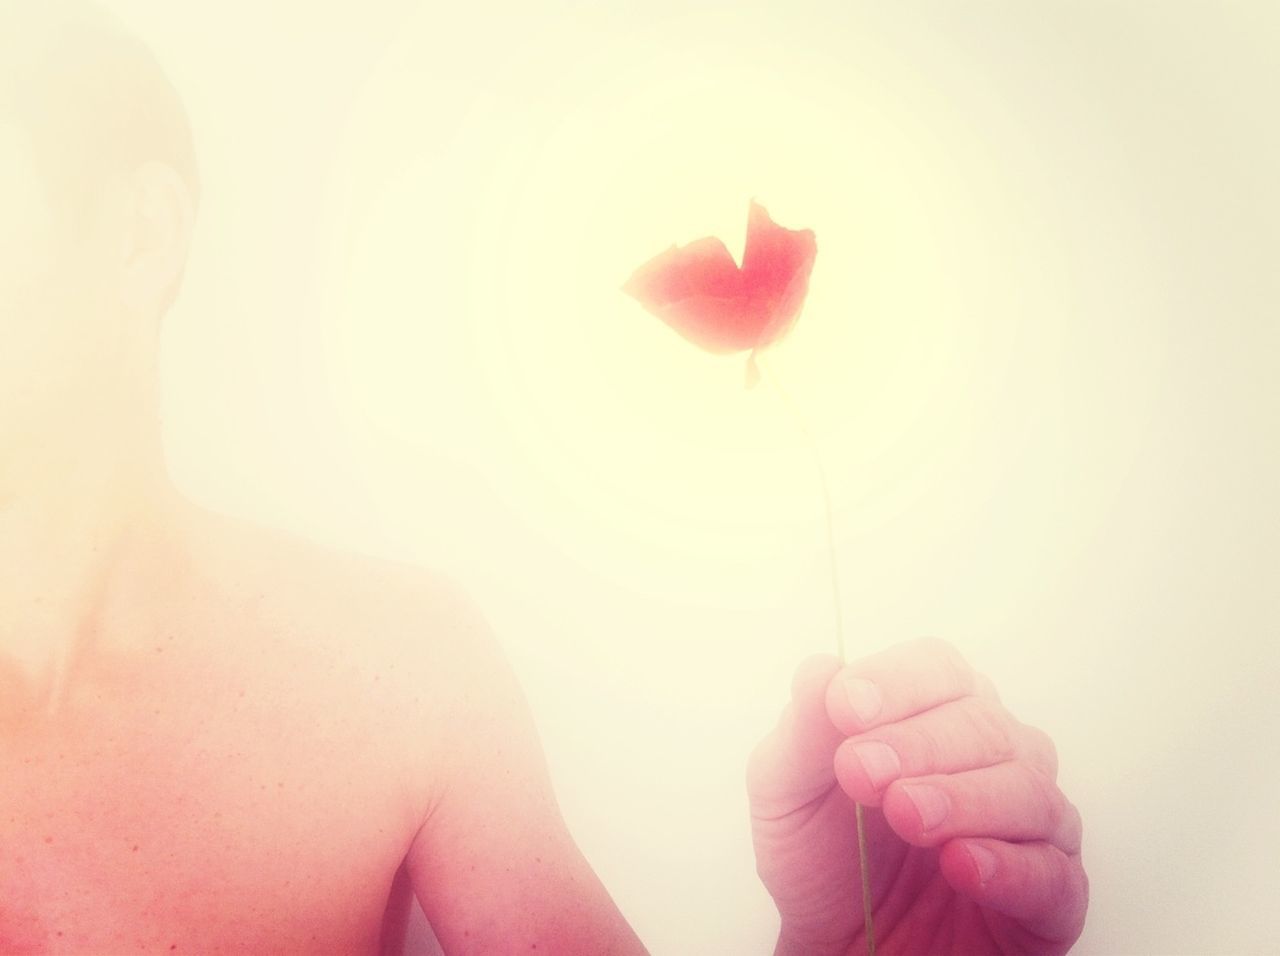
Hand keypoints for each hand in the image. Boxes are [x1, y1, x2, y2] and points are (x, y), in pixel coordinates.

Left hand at [745, 638, 1086, 954]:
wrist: (840, 947)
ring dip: (963, 798)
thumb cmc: (822, 855)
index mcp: (932, 713)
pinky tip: (961, 865)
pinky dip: (1009, 866)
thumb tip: (822, 669)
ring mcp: (1028, 823)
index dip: (896, 683)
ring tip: (907, 814)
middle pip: (982, 723)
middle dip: (918, 744)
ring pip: (1027, 789)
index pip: (937, 669)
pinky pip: (1053, 873)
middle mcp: (992, 756)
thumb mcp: (785, 791)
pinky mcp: (1050, 896)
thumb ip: (803, 731)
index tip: (846, 707)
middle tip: (862, 773)